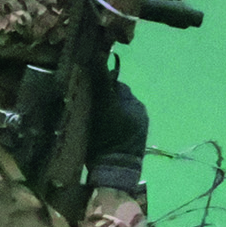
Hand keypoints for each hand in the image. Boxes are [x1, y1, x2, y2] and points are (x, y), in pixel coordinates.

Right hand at [86, 76, 150, 192]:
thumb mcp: (103, 106)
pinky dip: (109, 129)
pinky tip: (99, 136)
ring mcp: (137, 131)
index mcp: (135, 103)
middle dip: (103, 101)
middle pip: (116, 100)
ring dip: (105, 116)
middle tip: (86, 108)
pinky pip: (118, 130)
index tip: (85, 91)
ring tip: (91, 123)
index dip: (100, 87)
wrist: (115, 171)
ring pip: (116, 115)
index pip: (115, 87)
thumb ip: (100, 83)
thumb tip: (95, 55)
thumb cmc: (109, 137)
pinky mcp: (132, 145)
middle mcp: (140, 114)